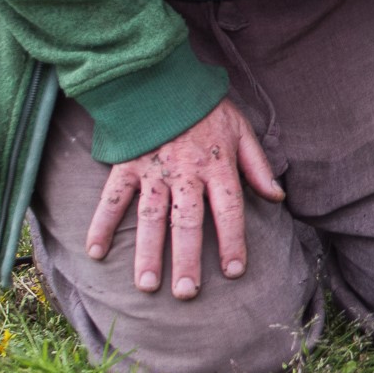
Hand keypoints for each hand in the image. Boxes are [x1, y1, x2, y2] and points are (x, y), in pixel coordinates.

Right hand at [86, 97, 282, 298]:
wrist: (164, 79)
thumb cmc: (207, 109)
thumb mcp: (243, 130)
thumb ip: (258, 167)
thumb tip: (278, 198)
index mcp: (218, 166)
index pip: (229, 211)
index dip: (233, 241)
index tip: (234, 271)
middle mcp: (186, 173)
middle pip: (188, 222)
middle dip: (188, 260)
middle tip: (187, 293)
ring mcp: (153, 171)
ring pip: (151, 218)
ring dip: (148, 253)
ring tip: (147, 285)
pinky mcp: (126, 166)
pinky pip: (112, 198)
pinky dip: (101, 224)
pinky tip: (95, 252)